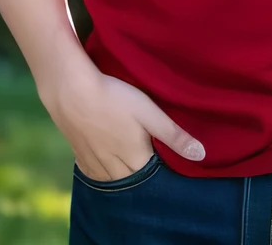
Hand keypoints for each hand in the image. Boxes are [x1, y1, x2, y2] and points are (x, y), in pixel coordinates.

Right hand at [41, 58, 204, 181]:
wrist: (70, 92)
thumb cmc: (114, 97)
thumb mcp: (149, 112)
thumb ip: (173, 134)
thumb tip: (200, 155)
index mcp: (135, 158)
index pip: (153, 175)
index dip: (160, 168)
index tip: (166, 160)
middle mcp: (114, 168)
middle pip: (132, 179)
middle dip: (142, 174)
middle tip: (150, 160)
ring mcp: (94, 162)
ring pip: (112, 180)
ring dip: (122, 176)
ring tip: (130, 164)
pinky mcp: (78, 154)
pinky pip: (93, 173)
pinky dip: (103, 173)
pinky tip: (105, 165)